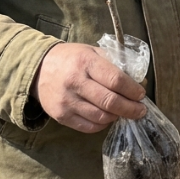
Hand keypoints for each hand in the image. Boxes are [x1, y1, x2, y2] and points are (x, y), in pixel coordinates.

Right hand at [32, 43, 146, 132]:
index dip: (132, 90)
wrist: (39, 69)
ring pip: (101, 117)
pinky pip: (89, 127)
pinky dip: (103, 124)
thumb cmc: (71, 59)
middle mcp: (75, 82)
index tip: (141, 94)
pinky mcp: (61, 116)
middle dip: (131, 108)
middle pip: (110, 102)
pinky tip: (108, 117)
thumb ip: (115, 64)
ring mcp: (67, 101)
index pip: (115, 80)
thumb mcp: (92, 52)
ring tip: (124, 112)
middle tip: (140, 110)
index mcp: (86, 62)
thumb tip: (139, 81)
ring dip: (117, 116)